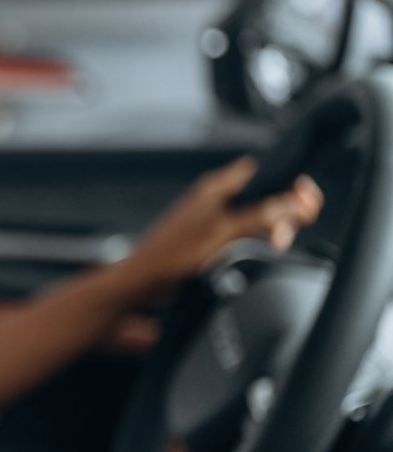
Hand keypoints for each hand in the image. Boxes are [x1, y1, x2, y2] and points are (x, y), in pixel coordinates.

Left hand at [120, 156, 323, 304]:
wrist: (145, 281)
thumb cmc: (171, 254)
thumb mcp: (223, 231)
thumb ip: (259, 215)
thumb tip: (293, 201)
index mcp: (218, 187)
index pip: (265, 171)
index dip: (290, 183)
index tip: (306, 202)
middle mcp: (219, 198)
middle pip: (267, 194)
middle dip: (286, 210)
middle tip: (286, 232)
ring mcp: (217, 217)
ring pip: (260, 214)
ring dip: (274, 227)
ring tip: (275, 243)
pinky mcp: (216, 237)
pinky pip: (248, 231)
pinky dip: (260, 238)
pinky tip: (263, 249)